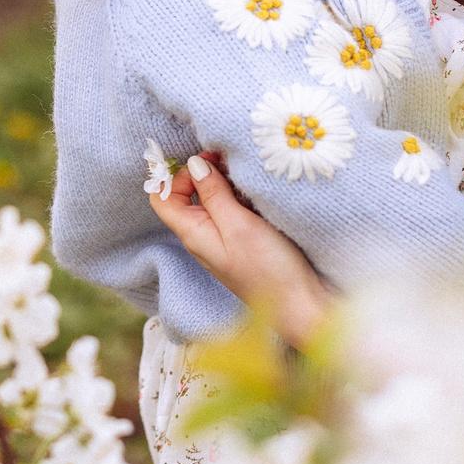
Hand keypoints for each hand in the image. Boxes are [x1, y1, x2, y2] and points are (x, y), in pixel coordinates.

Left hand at [148, 153, 334, 346]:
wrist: (301, 303)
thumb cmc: (269, 269)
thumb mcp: (238, 225)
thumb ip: (213, 193)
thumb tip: (193, 163)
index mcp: (193, 234)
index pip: (162, 198)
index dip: (174, 175)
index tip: (203, 159)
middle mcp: (204, 235)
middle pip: (187, 195)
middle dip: (203, 172)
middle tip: (229, 159)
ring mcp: (224, 238)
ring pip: (212, 199)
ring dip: (225, 182)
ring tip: (246, 173)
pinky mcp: (244, 239)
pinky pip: (233, 209)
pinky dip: (241, 194)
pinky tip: (258, 190)